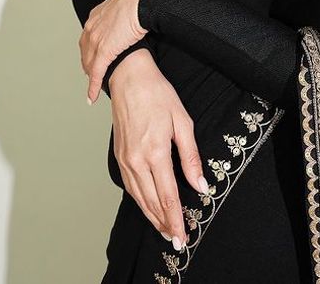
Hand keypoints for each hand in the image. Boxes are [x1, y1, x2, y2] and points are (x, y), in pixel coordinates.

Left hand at [79, 0, 151, 102]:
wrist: (141, 0)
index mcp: (95, 16)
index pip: (88, 37)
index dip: (90, 49)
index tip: (92, 56)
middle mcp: (91, 29)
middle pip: (85, 52)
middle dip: (88, 64)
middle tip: (92, 75)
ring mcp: (95, 41)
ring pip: (89, 65)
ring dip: (92, 77)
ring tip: (95, 87)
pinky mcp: (103, 52)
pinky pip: (97, 73)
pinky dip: (94, 87)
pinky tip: (92, 97)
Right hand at [108, 49, 209, 249]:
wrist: (129, 78)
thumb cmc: (157, 95)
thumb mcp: (182, 121)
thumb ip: (191, 156)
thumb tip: (200, 185)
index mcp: (155, 152)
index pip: (168, 196)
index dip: (176, 219)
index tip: (184, 235)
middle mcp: (136, 160)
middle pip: (152, 202)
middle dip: (165, 224)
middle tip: (177, 240)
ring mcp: (125, 159)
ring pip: (139, 197)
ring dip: (152, 216)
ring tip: (165, 229)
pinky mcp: (119, 155)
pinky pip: (130, 186)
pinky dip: (140, 201)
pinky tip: (148, 206)